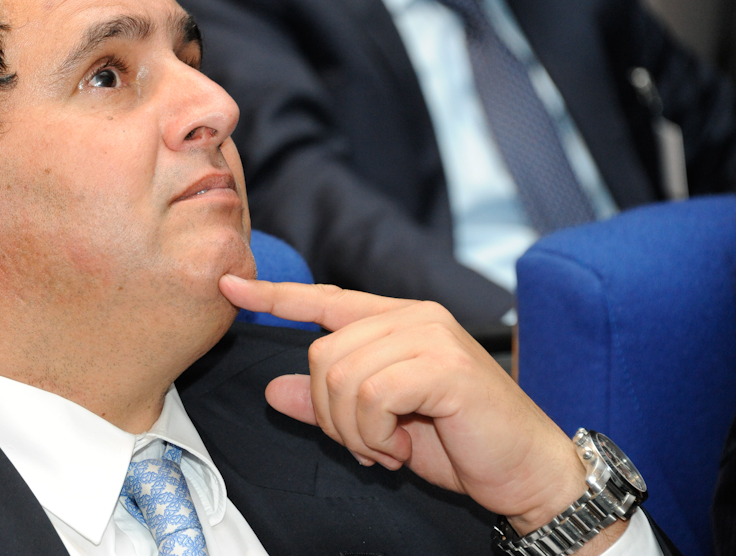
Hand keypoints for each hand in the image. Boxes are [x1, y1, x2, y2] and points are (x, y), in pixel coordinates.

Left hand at [218, 276, 593, 537]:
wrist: (528, 473)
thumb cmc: (460, 444)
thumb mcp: (379, 427)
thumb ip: (327, 405)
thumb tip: (273, 390)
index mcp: (397, 321)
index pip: (324, 300)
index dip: (274, 295)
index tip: (228, 285)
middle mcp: (412, 316)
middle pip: (320, 355)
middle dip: (331, 416)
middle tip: (370, 444)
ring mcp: (430, 335)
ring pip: (339, 377)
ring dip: (354, 431)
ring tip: (389, 447)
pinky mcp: (444, 363)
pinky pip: (370, 395)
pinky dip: (374, 434)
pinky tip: (400, 447)